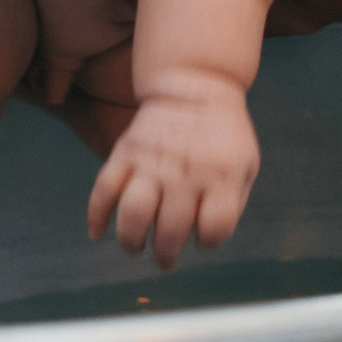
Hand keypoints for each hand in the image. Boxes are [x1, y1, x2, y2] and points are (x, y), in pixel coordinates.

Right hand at [88, 86, 261, 268]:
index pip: (214, 228)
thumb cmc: (224, 134)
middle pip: (171, 230)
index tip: (203, 238)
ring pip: (133, 214)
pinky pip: (104, 188)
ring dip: (131, 241)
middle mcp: (186, 172)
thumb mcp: (245, 164)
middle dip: (166, 255)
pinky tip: (97, 232)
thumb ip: (231, 202)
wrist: (196, 82)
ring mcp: (152, 162)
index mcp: (221, 175)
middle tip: (165, 259)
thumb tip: (201, 240)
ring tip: (135, 247)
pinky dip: (96, 215)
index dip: (208, 242)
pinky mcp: (126, 152)